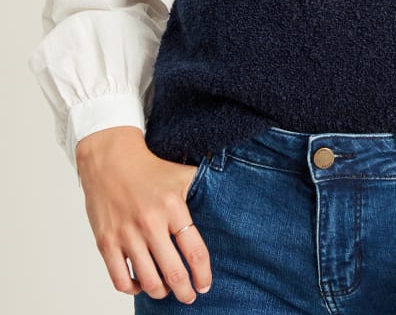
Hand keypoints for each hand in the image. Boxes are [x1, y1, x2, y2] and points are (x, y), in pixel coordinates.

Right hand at [75, 126, 211, 302]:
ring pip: (148, 280)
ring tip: (166, 290)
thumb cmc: (149, 169)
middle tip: (189, 297)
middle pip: (173, 272)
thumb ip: (203, 188)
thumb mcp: (181, 175)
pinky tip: (140, 284)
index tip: (205, 285)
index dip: (203, 275)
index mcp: (173, 206)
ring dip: (160, 292)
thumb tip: (228, 198)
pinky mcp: (106, 242)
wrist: (110, 160)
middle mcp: (150, 222)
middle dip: (185, 291)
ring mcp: (126, 234)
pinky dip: (132, 288)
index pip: (195, 251)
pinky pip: (120, 279)